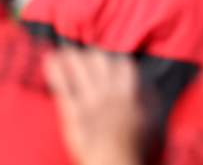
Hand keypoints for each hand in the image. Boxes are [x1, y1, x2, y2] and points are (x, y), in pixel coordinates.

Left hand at [44, 47, 147, 164]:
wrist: (114, 161)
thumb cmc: (136, 145)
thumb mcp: (153, 119)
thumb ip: (149, 97)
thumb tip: (147, 82)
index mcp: (128, 93)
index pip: (123, 66)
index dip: (116, 61)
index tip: (111, 59)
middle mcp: (108, 92)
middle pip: (100, 63)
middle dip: (93, 55)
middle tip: (88, 52)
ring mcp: (89, 101)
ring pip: (80, 70)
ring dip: (72, 57)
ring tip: (66, 48)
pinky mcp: (73, 112)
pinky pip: (64, 87)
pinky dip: (56, 72)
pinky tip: (49, 59)